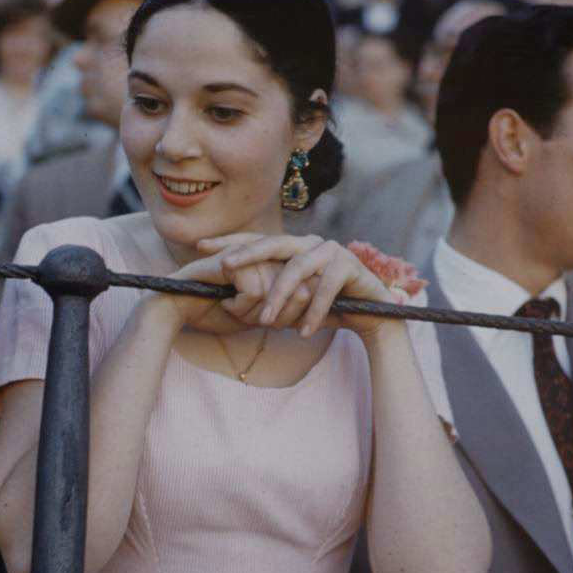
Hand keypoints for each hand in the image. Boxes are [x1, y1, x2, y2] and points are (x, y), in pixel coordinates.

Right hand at [153, 234, 308, 334]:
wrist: (177, 310)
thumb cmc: (217, 311)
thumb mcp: (260, 315)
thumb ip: (288, 309)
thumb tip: (309, 295)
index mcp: (275, 262)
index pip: (306, 290)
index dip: (290, 313)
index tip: (261, 319)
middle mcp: (267, 253)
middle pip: (295, 292)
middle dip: (270, 315)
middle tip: (242, 312)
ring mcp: (252, 252)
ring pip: (275, 294)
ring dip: (252, 311)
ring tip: (231, 306)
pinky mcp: (237, 257)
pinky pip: (256, 292)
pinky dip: (239, 306)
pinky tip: (224, 301)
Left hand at [199, 233, 398, 340]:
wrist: (371, 316)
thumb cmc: (326, 310)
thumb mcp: (293, 302)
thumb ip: (269, 295)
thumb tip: (231, 302)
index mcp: (294, 248)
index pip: (258, 240)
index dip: (230, 242)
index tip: (201, 246)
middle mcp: (310, 243)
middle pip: (274, 243)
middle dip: (247, 253)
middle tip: (224, 266)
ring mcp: (331, 251)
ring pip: (296, 269)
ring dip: (279, 297)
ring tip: (265, 321)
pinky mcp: (349, 265)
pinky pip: (325, 288)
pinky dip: (313, 312)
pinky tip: (304, 332)